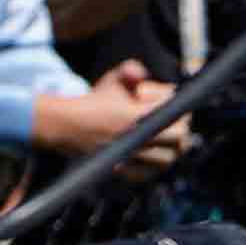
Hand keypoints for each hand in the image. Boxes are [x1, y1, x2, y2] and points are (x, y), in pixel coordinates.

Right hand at [34, 58, 191, 168]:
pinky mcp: (122, 169)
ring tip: (166, 139)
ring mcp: (129, 155)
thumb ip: (131, 70)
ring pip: (167, 158)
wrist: (65, 124)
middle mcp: (134, 137)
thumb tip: (147, 75)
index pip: (176, 113)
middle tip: (176, 122)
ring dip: (171, 148)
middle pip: (179, 137)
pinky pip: (149, 173)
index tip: (178, 106)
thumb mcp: (112, 80)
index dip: (180, 108)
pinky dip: (155, 166)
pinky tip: (153, 155)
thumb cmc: (93, 101)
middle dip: (180, 127)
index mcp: (135, 114)